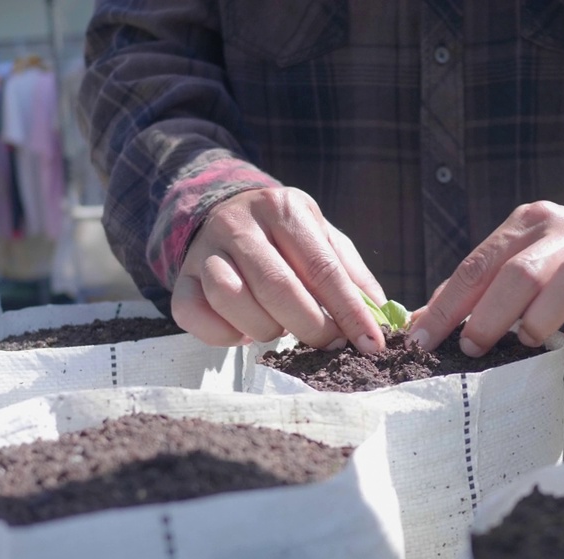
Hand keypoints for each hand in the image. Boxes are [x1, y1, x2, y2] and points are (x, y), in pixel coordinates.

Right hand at [170, 187, 387, 351]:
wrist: (221, 211)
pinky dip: (224, 335)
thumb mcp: (323, 239)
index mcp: (284, 209)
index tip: (371, 344)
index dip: (350, 312)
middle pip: (277, 287)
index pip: (323, 268)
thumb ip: (353, 275)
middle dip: (311, 327)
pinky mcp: (179, 278)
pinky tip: (244, 331)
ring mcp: (204, 250)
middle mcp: (239, 224)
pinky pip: (193, 316)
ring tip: (280, 328)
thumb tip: (383, 316)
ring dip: (264, 328)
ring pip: (231, 299)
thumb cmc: (284, 236)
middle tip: (328, 344)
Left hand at [408, 201, 563, 354]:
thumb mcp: (516, 260)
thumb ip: (474, 289)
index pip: (478, 265)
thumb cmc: (556, 265)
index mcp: (528, 222)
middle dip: (491, 317)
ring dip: (540, 320)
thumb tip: (420, 326)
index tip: (422, 342)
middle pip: (521, 273)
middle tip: (473, 349)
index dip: (447, 307)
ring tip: (528, 341)